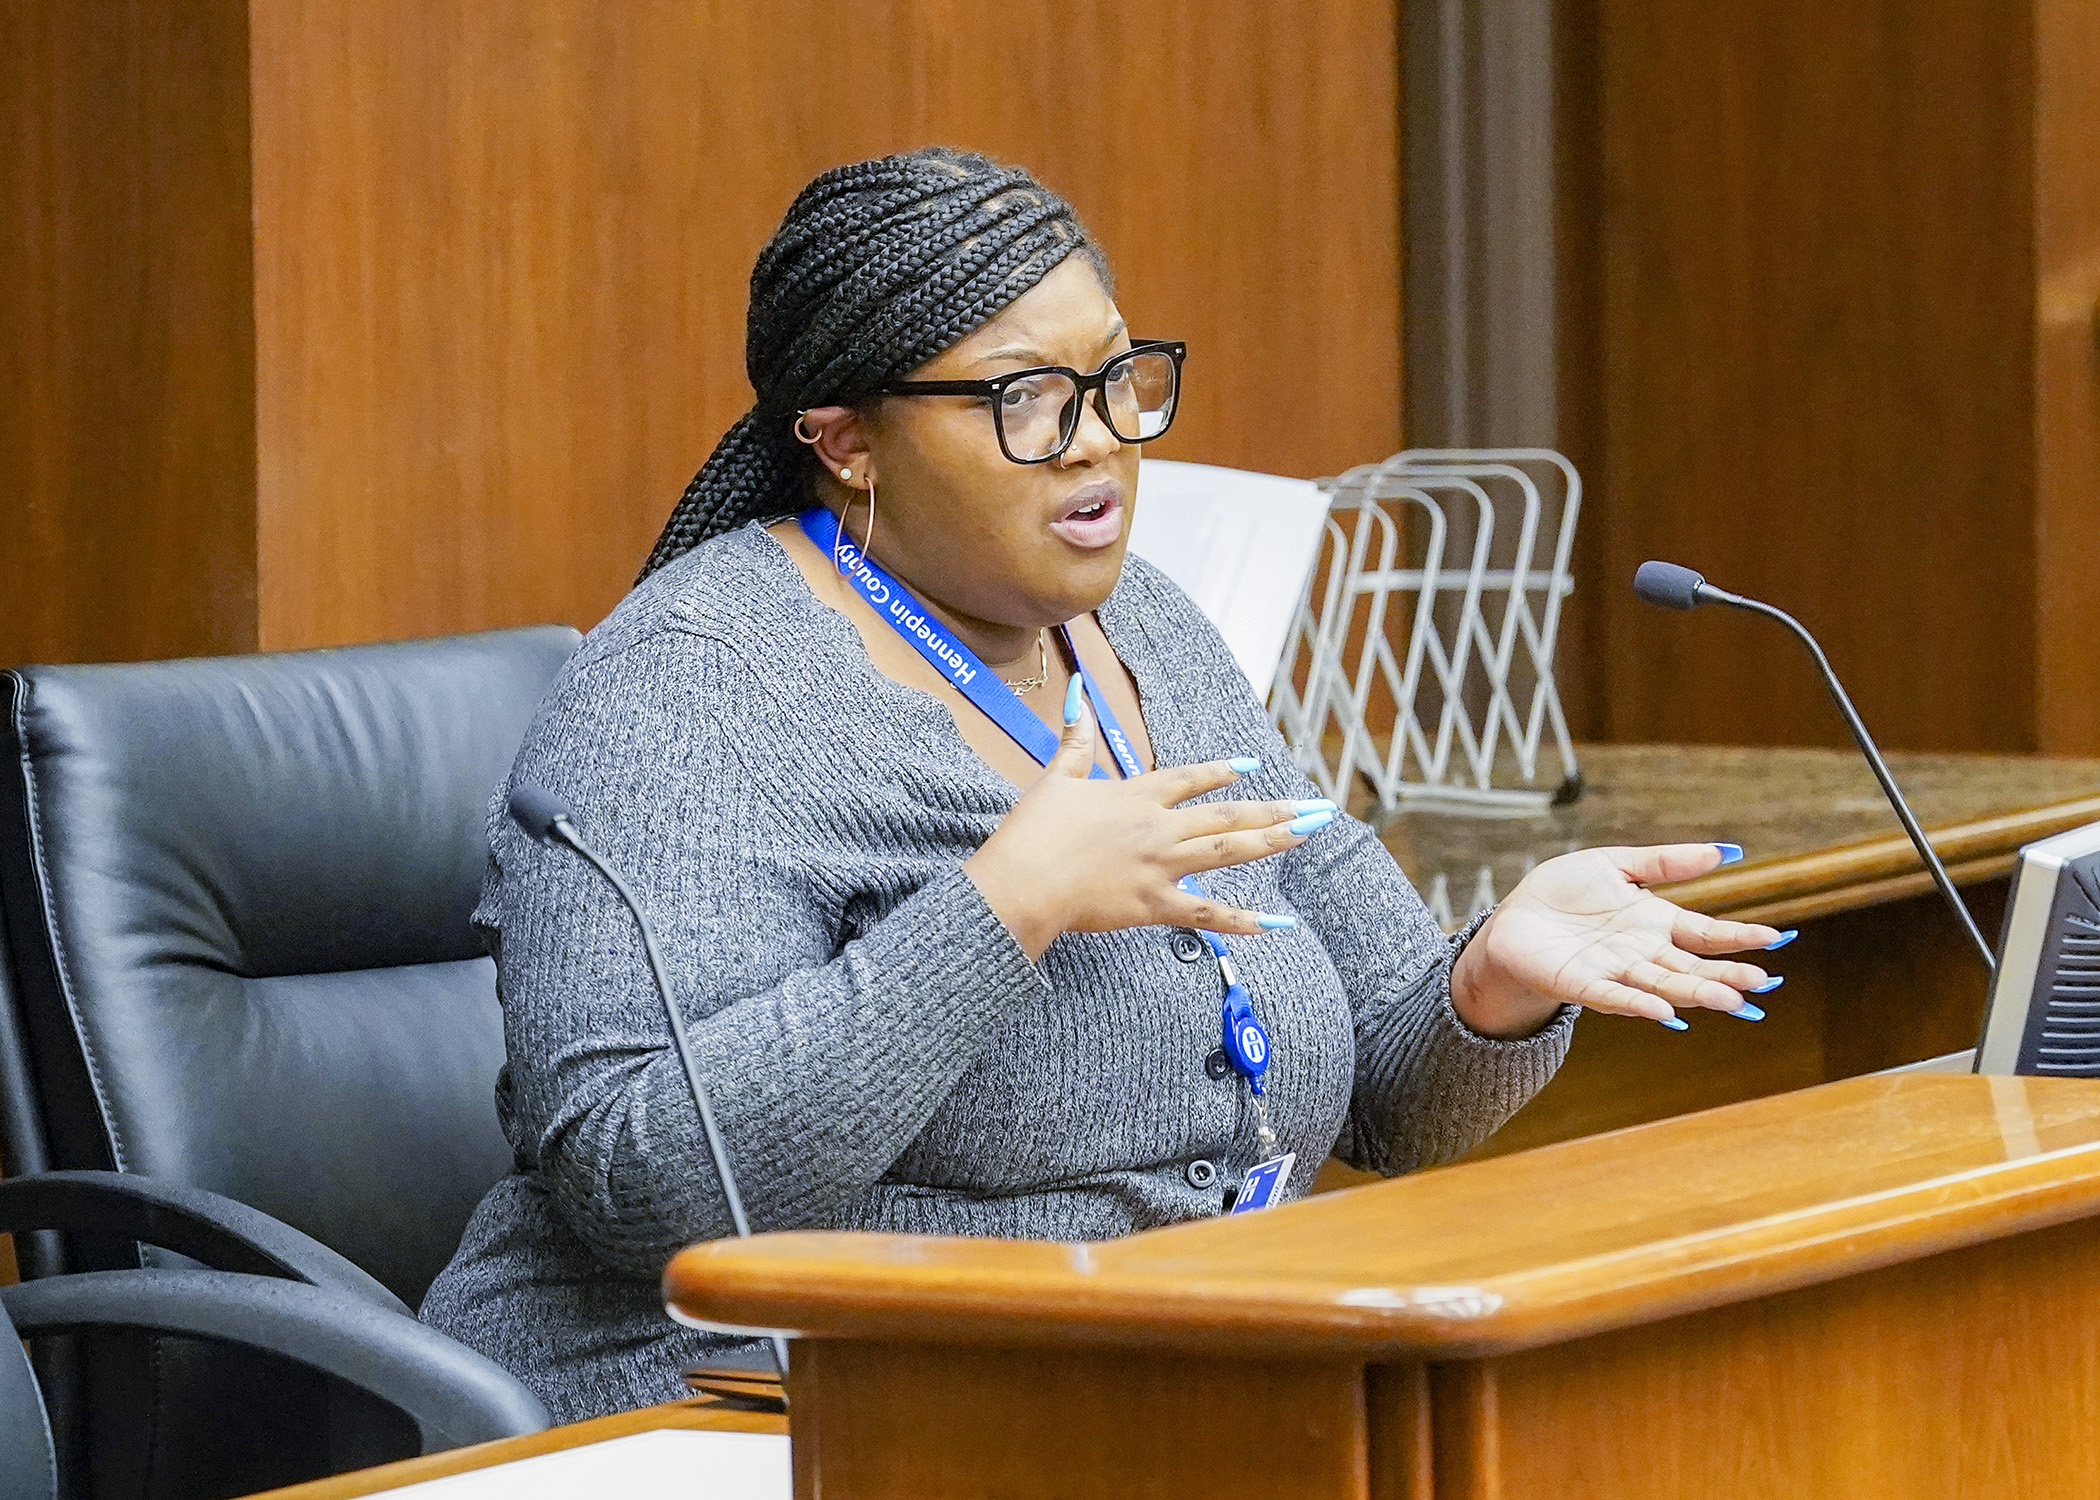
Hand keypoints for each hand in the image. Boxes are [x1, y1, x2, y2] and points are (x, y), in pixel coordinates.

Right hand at [964, 687, 1334, 958]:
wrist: (1022, 882)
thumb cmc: (1034, 832)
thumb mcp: (1056, 776)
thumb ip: (1075, 737)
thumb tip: (1079, 692)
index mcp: (1136, 795)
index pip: (1189, 778)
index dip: (1221, 772)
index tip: (1251, 766)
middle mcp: (1158, 827)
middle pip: (1226, 814)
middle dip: (1273, 809)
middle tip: (1315, 808)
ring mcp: (1161, 866)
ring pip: (1228, 852)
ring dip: (1272, 841)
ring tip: (1307, 834)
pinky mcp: (1154, 905)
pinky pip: (1207, 914)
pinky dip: (1242, 920)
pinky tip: (1275, 923)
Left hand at [1448, 845, 1785, 1038]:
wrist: (1514, 918)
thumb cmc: (1564, 892)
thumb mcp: (1616, 864)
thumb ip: (1666, 862)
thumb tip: (1724, 851)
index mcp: (1655, 923)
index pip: (1706, 933)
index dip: (1738, 937)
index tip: (1775, 938)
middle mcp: (1643, 953)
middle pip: (1692, 967)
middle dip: (1726, 975)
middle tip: (1762, 983)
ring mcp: (1615, 972)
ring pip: (1662, 986)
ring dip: (1695, 995)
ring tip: (1731, 1001)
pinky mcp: (1581, 984)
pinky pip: (1613, 996)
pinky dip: (1638, 1004)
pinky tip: (1665, 1013)